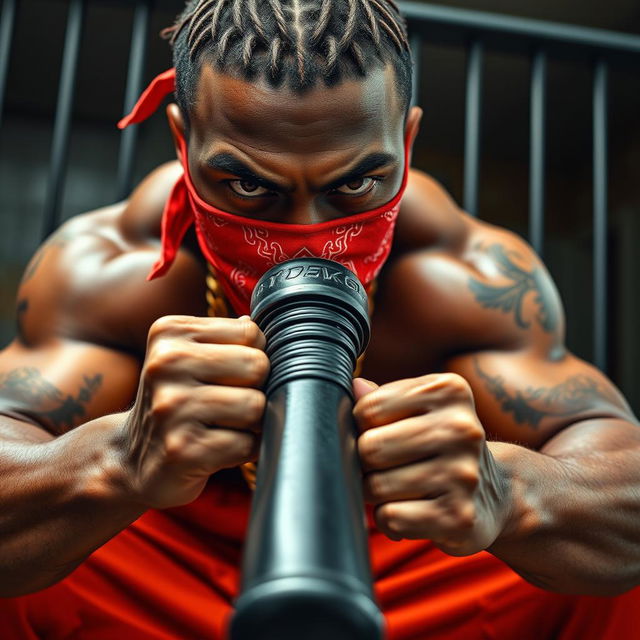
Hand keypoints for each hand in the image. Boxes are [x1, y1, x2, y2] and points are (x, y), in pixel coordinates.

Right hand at [122, 315, 268, 508]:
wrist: (131, 461)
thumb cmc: (176, 403)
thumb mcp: (189, 358)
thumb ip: (228, 339)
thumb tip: (267, 326)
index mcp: (170, 332)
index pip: (250, 333)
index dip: (252, 359)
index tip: (228, 376)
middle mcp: (166, 363)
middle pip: (257, 365)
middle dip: (255, 389)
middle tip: (227, 404)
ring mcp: (171, 406)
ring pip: (255, 405)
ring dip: (251, 424)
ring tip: (222, 427)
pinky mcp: (182, 449)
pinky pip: (246, 444)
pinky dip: (243, 451)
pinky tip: (217, 451)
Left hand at [353, 374, 507, 554]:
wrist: (498, 494)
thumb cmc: (444, 446)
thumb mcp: (422, 411)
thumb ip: (384, 399)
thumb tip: (354, 386)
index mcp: (449, 390)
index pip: (369, 408)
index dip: (362, 427)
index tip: (383, 435)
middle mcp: (460, 428)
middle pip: (370, 447)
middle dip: (366, 463)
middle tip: (386, 467)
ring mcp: (462, 474)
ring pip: (376, 486)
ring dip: (377, 494)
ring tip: (401, 489)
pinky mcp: (458, 517)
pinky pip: (390, 518)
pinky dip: (389, 520)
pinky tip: (412, 512)